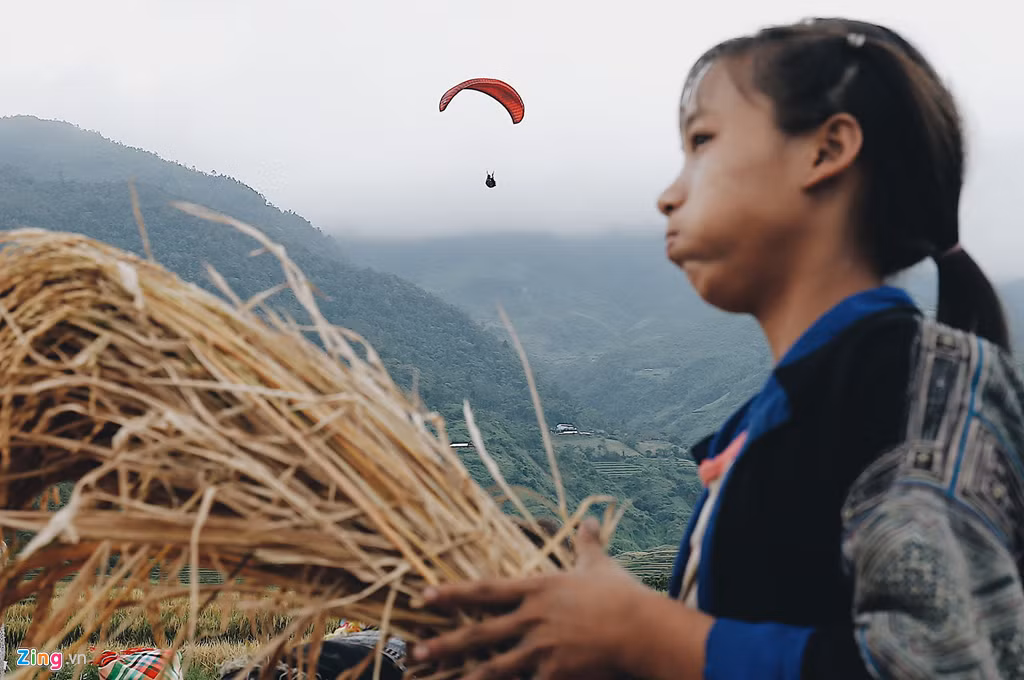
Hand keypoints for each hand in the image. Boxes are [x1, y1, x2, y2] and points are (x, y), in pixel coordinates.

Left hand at [411, 517, 656, 679]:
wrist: (643, 627)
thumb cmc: (622, 595)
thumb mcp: (599, 565)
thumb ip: (588, 544)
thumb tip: (591, 519)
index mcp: (537, 589)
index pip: (485, 590)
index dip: (452, 593)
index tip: (424, 595)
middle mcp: (532, 618)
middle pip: (480, 632)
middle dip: (446, 643)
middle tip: (416, 651)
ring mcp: (541, 648)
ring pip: (495, 667)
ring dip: (465, 677)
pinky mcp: (555, 674)